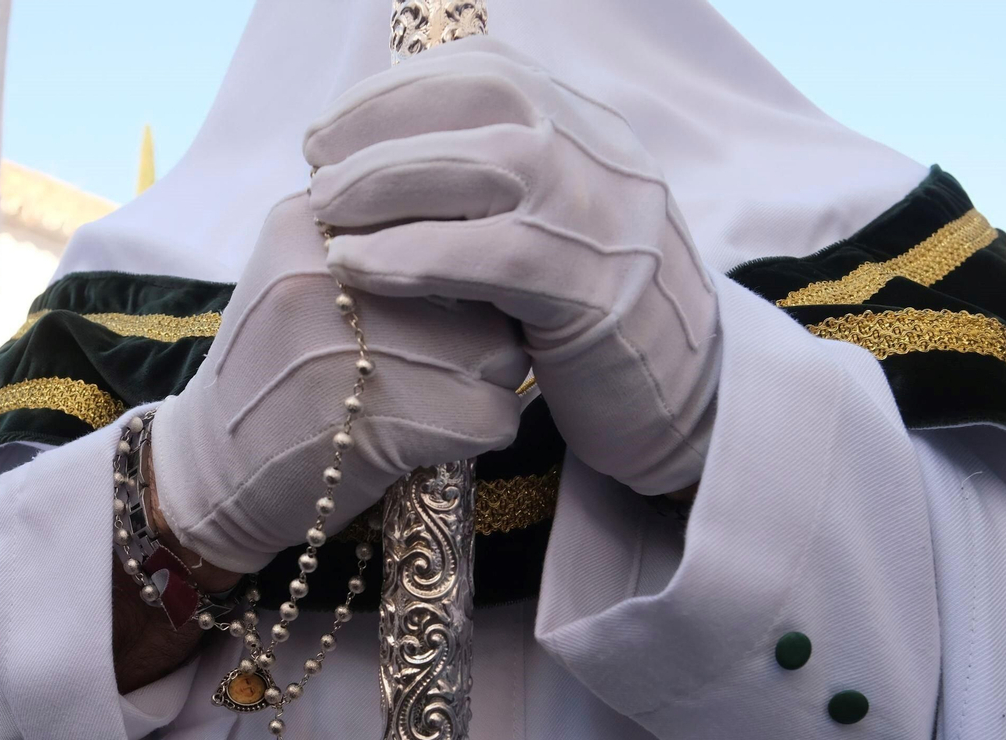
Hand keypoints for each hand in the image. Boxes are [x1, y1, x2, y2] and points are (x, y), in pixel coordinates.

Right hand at [150, 193, 529, 572]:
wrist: (214, 473)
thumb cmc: (272, 375)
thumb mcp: (296, 274)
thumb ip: (370, 234)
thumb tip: (483, 215)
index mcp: (307, 219)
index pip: (441, 212)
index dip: (452, 261)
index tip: (423, 303)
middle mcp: (333, 271)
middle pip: (479, 276)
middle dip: (477, 322)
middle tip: (432, 361)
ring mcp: (360, 346)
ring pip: (500, 347)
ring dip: (484, 380)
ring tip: (429, 398)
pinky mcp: (391, 419)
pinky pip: (495, 413)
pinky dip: (478, 433)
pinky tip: (429, 438)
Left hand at [305, 37, 719, 495]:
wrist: (690, 401)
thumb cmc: (594, 319)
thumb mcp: (556, 228)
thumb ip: (499, 184)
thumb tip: (392, 152)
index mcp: (592, 132)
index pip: (490, 73)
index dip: (399, 89)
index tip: (333, 125)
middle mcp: (605, 158)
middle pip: (486, 100)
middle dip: (383, 123)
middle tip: (315, 165)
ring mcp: (608, 220)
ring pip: (490, 165)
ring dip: (388, 178)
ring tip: (323, 208)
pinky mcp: (598, 294)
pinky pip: (495, 256)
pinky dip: (414, 254)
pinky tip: (354, 266)